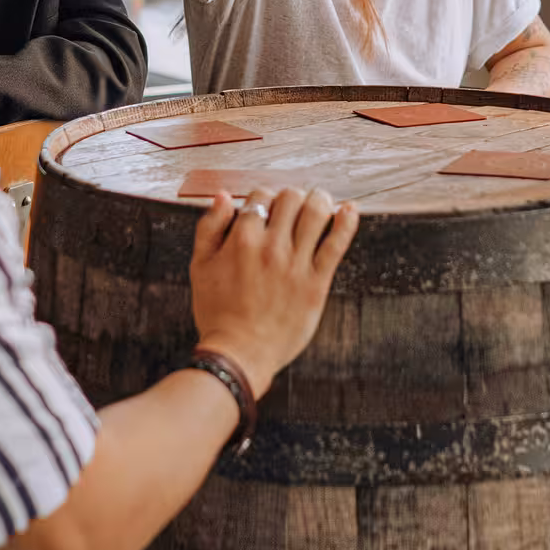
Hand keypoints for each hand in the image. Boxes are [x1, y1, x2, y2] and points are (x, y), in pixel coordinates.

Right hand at [189, 187, 357, 398]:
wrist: (239, 354)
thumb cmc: (217, 313)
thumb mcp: (200, 266)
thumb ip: (210, 227)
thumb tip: (224, 197)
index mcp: (242, 239)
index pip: (261, 196)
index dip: (264, 198)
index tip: (267, 210)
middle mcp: (271, 246)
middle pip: (291, 198)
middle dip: (291, 197)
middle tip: (293, 208)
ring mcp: (296, 264)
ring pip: (316, 212)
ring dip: (320, 200)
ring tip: (320, 202)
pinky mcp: (317, 282)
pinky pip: (337, 244)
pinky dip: (347, 222)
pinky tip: (350, 210)